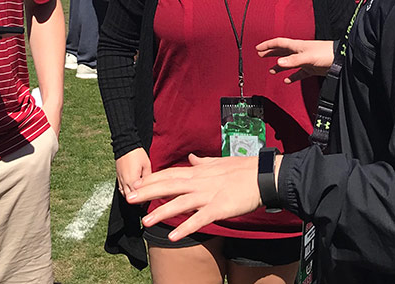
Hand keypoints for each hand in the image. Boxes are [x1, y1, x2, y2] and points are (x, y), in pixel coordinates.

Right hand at [115, 147, 150, 196]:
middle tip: (144, 199)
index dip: (143, 200)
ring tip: (138, 196)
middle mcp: (124, 181)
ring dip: (131, 196)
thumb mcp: (147, 166)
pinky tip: (130, 190)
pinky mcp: (118, 177)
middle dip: (137, 200)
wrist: (125, 145)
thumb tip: (149, 187)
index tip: (148, 199)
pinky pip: (120, 189)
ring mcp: (120, 179)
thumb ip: (148, 179)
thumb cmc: (136, 153)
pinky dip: (125, 192)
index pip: (137, 196)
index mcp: (132, 180)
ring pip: (124, 194)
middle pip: (130, 198)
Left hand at [125, 153, 260, 240]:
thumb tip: (191, 158)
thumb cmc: (244, 169)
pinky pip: (199, 220)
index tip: (136, 184)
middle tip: (129, 198)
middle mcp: (199, 182)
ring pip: (180, 203)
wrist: (264, 175)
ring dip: (161, 212)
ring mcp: (208, 195)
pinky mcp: (219, 208)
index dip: (152, 179)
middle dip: (148, 192)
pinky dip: (186, 228)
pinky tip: (173, 237)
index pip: (170, 174)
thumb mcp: (219, 162)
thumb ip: (203, 162)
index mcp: (199, 172)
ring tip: (145, 221)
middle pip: (168, 186)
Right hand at [257, 37, 334, 82]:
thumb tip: (279, 63)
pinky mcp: (311, 68)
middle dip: (270, 53)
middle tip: (260, 56)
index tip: (258, 48)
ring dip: (279, 66)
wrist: (341, 59)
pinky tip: (288, 80)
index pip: (279, 43)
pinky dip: (292, 76)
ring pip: (288, 63)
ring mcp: (305, 60)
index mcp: (297, 46)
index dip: (268, 45)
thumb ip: (293, 61)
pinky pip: (298, 73)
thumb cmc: (326, 53)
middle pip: (281, 51)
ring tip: (271, 71)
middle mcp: (299, 52)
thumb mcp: (308, 56)